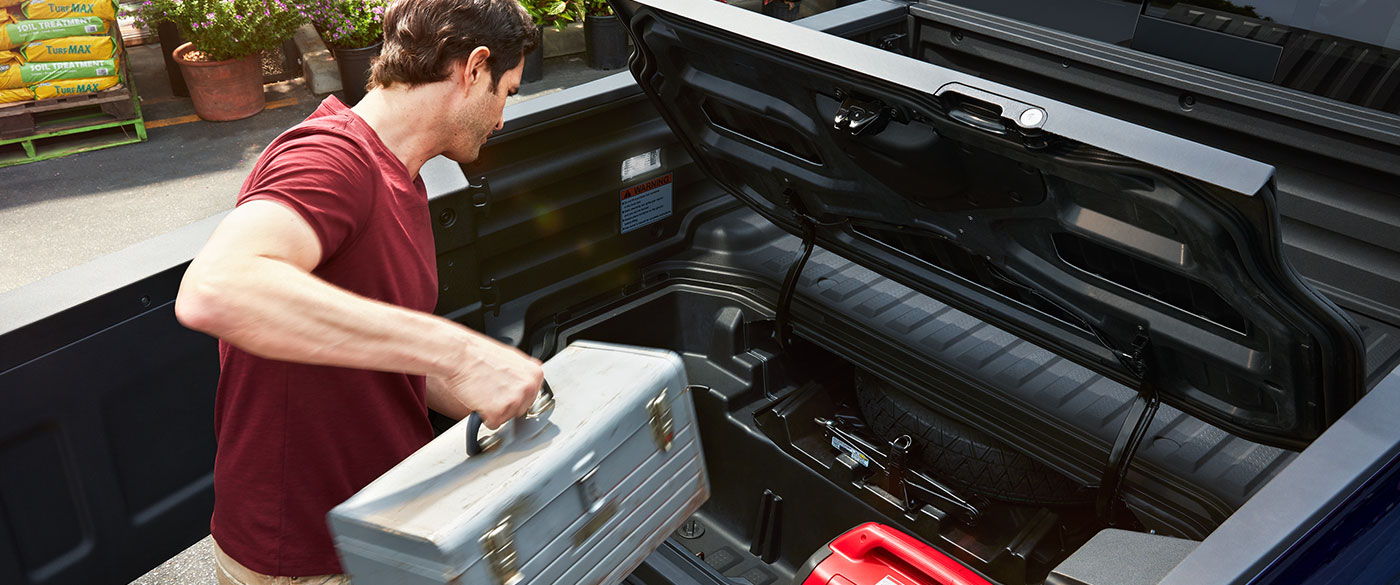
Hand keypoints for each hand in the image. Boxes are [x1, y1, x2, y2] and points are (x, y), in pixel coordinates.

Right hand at [428, 335, 543, 428]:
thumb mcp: (511, 356)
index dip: (514, 394)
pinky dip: (484, 417)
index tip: (504, 389)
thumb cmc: (479, 354)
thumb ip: (524, 372)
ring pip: (507, 418)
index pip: (531, 396)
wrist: (459, 355)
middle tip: (491, 389)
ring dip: (495, 410)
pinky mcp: (498, 413)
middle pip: (520, 409)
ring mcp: (514, 402)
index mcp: (535, 374)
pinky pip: (493, 424)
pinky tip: (479, 400)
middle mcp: (529, 388)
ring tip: (484, 392)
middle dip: (506, 404)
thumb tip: (531, 378)